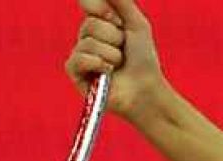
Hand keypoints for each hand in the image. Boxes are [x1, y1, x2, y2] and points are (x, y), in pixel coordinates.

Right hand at [66, 0, 168, 120]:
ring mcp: (79, 55)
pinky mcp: (75, 74)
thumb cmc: (143, 59)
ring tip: (119, 66)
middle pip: (91, 25)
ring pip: (88, 43)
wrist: (147, 90)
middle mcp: (86, 37)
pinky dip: (99, 64)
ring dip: (112, 55)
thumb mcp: (136, 24)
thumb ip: (122, 2)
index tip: (116, 20)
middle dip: (115, 38)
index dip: (99, 8)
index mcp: (98, 23)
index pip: (87, 3)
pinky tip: (108, 74)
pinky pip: (80, 59)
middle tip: (124, 51)